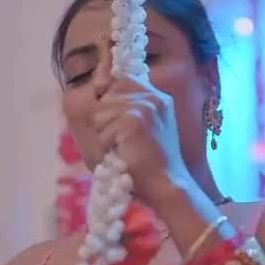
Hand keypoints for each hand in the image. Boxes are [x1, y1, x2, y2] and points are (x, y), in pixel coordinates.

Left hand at [94, 75, 191, 200]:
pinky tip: (124, 155)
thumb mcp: (145, 125)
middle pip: (107, 97)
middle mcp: (152, 97)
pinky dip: (107, 148)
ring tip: (125, 148)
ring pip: (100, 115)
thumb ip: (127, 105)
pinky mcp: (133, 123)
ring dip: (106, 136)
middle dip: (107, 121)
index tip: (116, 116)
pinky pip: (103, 132)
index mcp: (158, 97)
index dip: (110, 95)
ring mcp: (143, 108)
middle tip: (124, 140)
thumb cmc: (152, 161)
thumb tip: (98, 85)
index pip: (122, 80)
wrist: (166, 183)